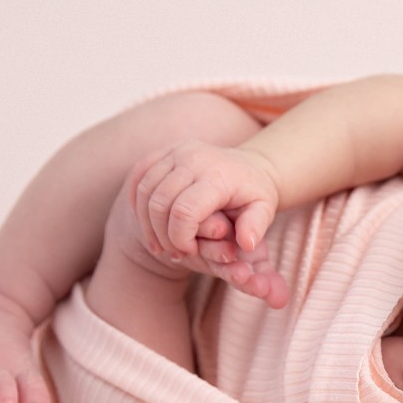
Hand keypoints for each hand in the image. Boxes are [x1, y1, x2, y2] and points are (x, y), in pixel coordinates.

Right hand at [128, 141, 288, 308]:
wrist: (250, 166)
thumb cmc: (255, 195)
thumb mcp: (264, 210)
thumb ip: (256, 227)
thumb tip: (246, 244)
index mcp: (217, 176)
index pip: (184, 211)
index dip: (179, 238)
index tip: (188, 252)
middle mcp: (193, 158)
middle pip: (159, 202)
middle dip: (161, 234)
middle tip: (173, 251)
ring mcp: (176, 151)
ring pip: (144, 190)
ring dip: (146, 222)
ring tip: (160, 243)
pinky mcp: (165, 150)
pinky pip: (138, 175)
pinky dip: (137, 201)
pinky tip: (148, 222)